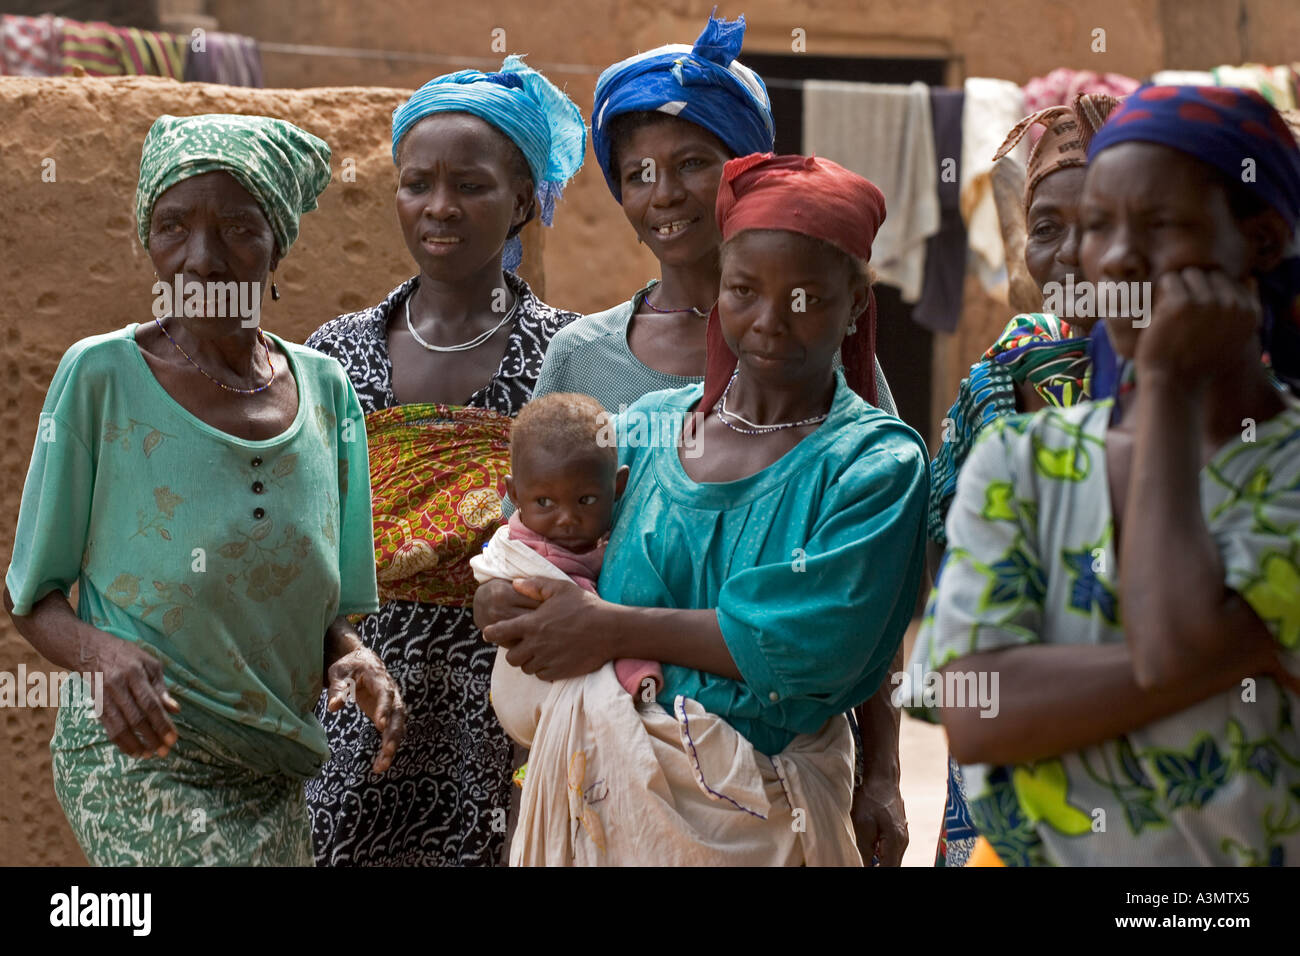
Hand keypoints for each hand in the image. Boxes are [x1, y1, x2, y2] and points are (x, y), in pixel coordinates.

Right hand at [83, 629, 180, 758]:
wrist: (89, 649)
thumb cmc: (126, 655)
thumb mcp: (149, 663)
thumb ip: (161, 687)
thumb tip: (175, 709)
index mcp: (134, 673)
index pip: (150, 704)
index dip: (162, 723)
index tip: (173, 739)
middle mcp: (117, 686)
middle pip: (136, 718)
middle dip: (151, 737)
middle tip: (164, 752)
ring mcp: (104, 697)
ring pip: (119, 726)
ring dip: (135, 744)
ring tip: (149, 755)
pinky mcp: (95, 705)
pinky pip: (108, 728)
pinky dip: (120, 742)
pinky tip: (132, 750)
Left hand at [326, 648, 405, 772]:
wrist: (362, 661)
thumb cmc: (350, 666)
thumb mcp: (340, 673)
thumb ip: (338, 689)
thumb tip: (334, 707)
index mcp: (379, 678)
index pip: (386, 694)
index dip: (384, 709)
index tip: (380, 725)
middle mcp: (392, 692)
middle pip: (398, 714)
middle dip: (394, 733)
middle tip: (387, 751)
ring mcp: (392, 705)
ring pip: (398, 726)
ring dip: (392, 745)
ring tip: (381, 766)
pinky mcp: (389, 716)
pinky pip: (392, 732)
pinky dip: (388, 748)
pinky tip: (380, 764)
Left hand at [480, 577, 609, 679]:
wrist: (609, 630)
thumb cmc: (585, 606)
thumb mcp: (560, 588)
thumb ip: (535, 586)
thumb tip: (515, 583)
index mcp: (532, 624)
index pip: (500, 632)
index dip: (491, 633)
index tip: (489, 632)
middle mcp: (536, 645)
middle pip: (511, 657)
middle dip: (513, 650)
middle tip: (522, 643)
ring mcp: (547, 660)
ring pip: (525, 668)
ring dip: (528, 661)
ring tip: (538, 651)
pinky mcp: (559, 672)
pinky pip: (541, 675)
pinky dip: (542, 669)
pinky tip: (550, 659)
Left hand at [851, 775, 908, 865]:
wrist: (882, 779)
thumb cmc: (871, 800)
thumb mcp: (862, 826)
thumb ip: (864, 851)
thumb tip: (863, 866)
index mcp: (896, 842)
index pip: (889, 869)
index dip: (874, 871)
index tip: (860, 865)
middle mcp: (903, 842)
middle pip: (891, 865)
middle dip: (875, 865)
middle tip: (860, 859)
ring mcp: (902, 837)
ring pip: (891, 859)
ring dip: (878, 860)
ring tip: (864, 854)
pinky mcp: (898, 832)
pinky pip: (889, 850)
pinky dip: (880, 852)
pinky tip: (869, 845)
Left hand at [1139, 268, 1259, 384]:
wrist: (1174, 384)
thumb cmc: (1199, 366)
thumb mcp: (1234, 341)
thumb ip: (1241, 314)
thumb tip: (1249, 281)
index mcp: (1249, 313)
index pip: (1230, 281)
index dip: (1209, 293)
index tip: (1196, 314)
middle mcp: (1233, 305)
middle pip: (1210, 275)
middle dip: (1194, 288)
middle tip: (1181, 312)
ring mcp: (1208, 302)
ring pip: (1190, 274)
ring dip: (1177, 288)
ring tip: (1170, 312)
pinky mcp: (1181, 303)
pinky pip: (1170, 280)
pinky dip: (1161, 292)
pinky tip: (1159, 310)